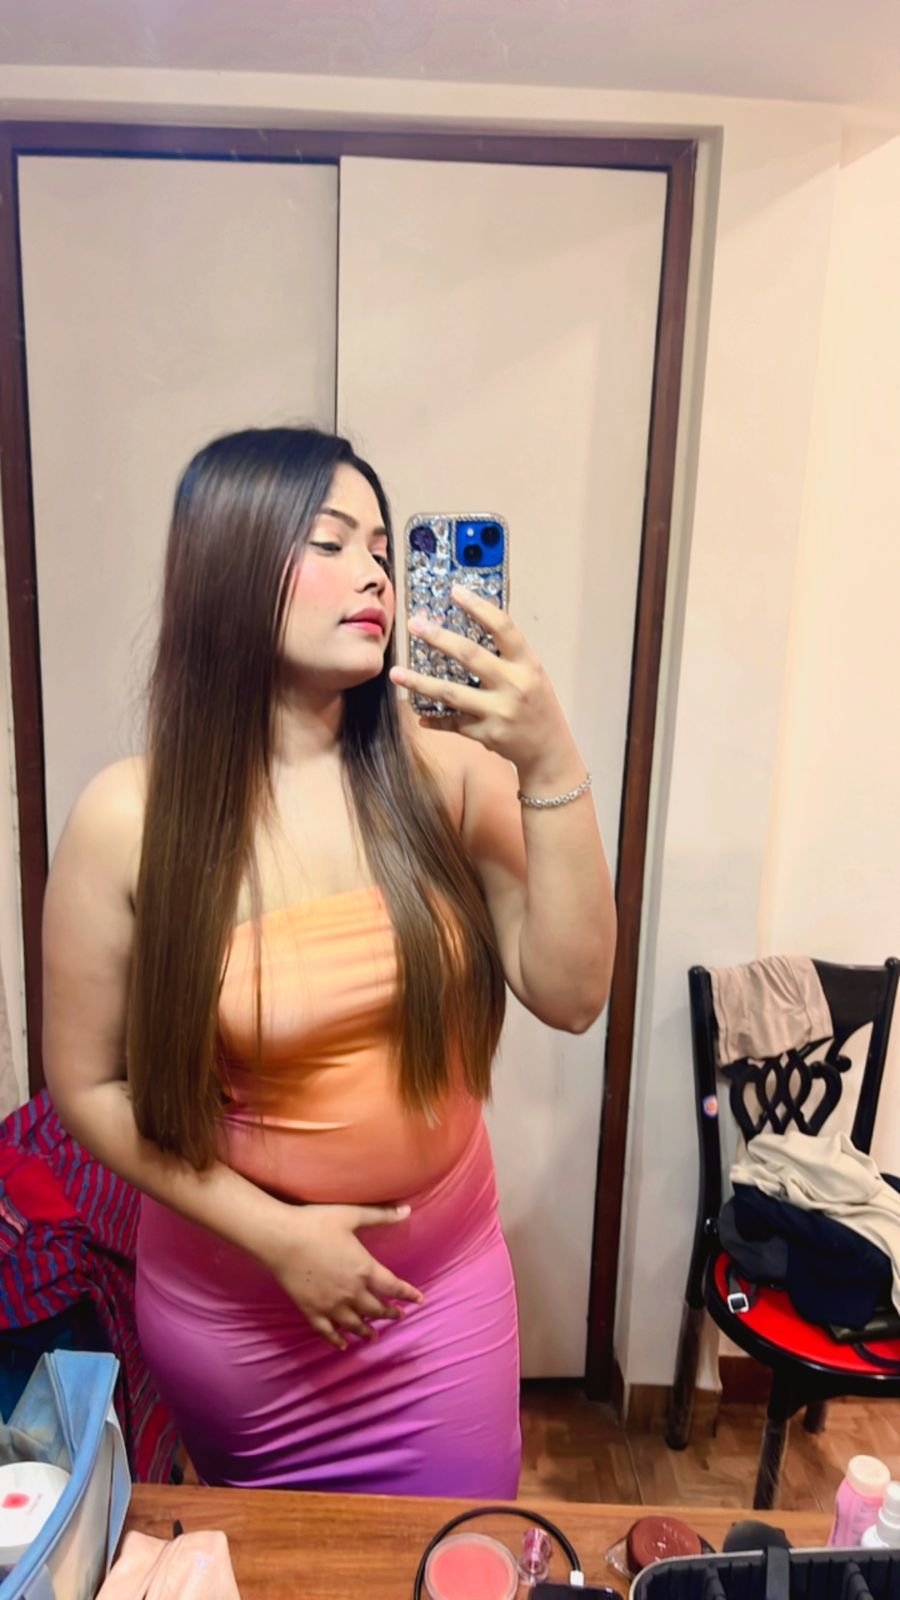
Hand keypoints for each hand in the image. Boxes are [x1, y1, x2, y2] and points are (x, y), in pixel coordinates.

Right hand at [264, 1202, 423, 1350]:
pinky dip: (336, 1340)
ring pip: (355, 1324)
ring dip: (367, 1330)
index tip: (419, 1300)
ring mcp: (331, 1305)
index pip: (393, 1286)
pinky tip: (342, 1345)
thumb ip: (381, 1215)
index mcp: (365, 1269)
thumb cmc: (317, 1223)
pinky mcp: (312, 1311)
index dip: (408, 1294)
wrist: (281, 1239)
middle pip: (377, 1308)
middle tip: (399, 1316)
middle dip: (390, 1313)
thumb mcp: (352, 1215)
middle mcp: (352, 1292)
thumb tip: (408, 1210)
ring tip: (374, 1336)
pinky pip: (327, 1332)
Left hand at [391, 586, 581, 784]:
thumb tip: (472, 624)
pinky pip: (453, 724)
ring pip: (451, 693)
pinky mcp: (486, 735)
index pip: (503, 628)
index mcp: (527, 664)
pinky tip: (419, 716)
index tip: (455, 591)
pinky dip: (435, 720)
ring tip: (395, 673)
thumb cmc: (537, 704)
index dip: (479, 607)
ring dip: (420, 682)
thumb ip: (507, 654)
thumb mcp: (532, 673)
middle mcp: (513, 685)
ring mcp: (499, 712)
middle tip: (414, 624)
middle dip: (438, 638)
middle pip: (470, 656)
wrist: (549, 749)